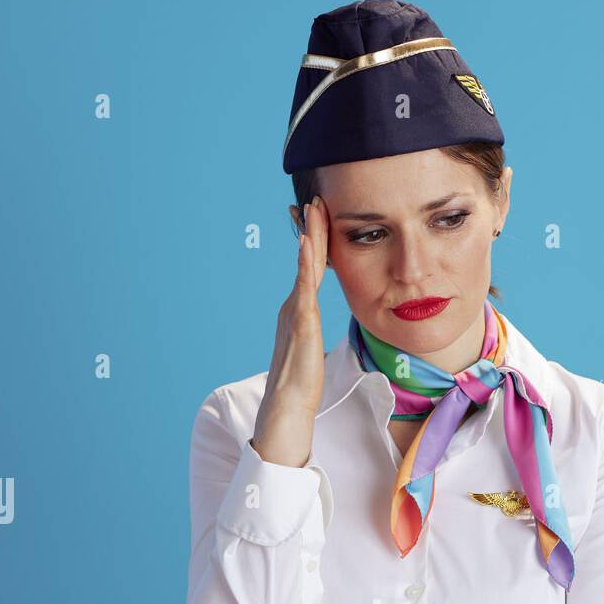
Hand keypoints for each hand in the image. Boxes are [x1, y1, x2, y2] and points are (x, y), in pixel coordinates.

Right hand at [254, 195, 329, 435]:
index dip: (313, 243)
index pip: (308, 269)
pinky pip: (304, 287)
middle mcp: (294, 306)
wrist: (287, 404)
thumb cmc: (301, 382)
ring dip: (310, 236)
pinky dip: (305, 263)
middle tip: (313, 199)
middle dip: (310, 228)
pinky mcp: (301, 322)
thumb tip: (314, 326)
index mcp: (299, 310)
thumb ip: (311, 331)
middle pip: (305, 260)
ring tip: (313, 209)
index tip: (316, 217)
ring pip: (305, 267)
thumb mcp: (311, 348)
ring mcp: (296, 312)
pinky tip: (307, 244)